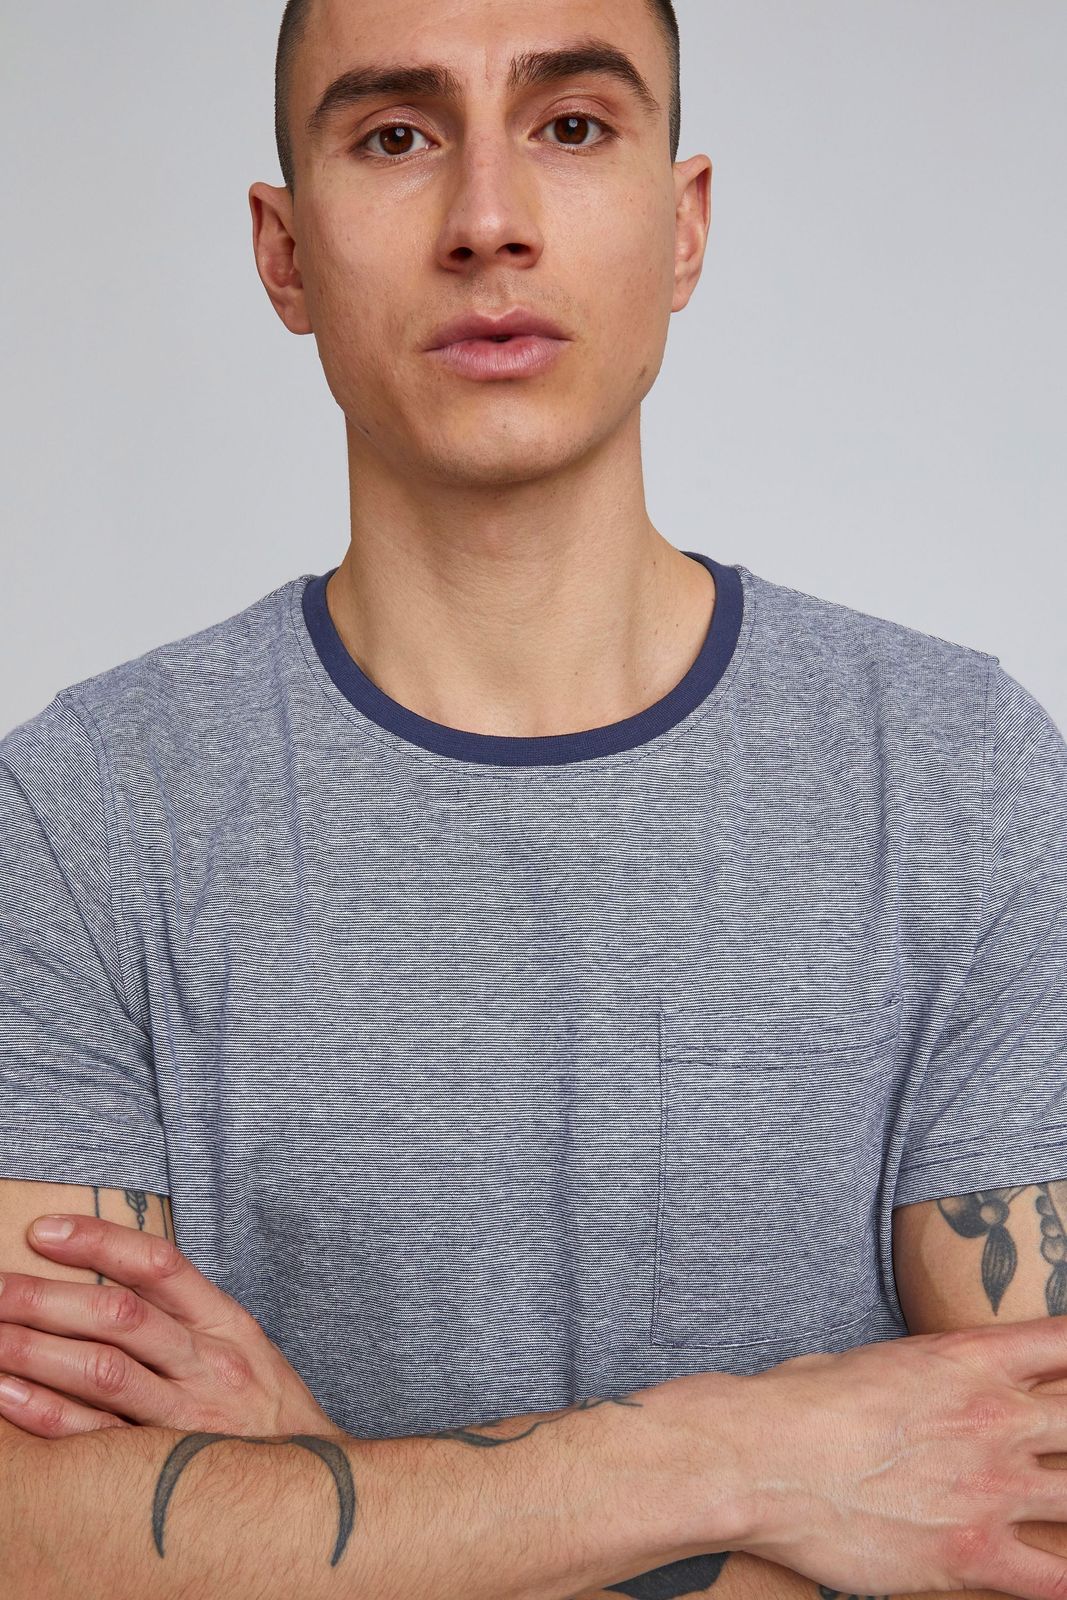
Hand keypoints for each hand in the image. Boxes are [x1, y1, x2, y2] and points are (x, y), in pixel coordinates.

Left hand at [0, 1213, 341, 1441]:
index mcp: (226, 1323)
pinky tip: (5, 1393)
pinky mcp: (163, 1464)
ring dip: (35, 1350)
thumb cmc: (265, 1406)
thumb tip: (109, 1275)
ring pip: (103, 1373)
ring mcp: (186, 1416)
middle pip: (121, 1318)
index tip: (44, 1231)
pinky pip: (94, 1436)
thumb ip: (186, 1310)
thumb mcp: (243, 1343)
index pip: (159, 1266)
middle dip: (48, 1297)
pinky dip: (45, 1413)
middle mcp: (208, 1364)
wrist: (314, 1484)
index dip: (99, 1243)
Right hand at [730, 1318, 1066, 1599]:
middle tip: (1062, 1445)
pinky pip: (1053, 1580)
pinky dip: (1065, 1581)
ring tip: (1062, 1506)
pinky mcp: (973, 1553)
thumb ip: (929, 1373)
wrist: (763, 1456)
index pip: (1063, 1343)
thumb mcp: (876, 1360)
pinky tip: (1064, 1579)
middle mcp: (996, 1418)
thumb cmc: (803, 1401)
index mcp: (970, 1360)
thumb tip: (929, 1388)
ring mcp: (992, 1489)